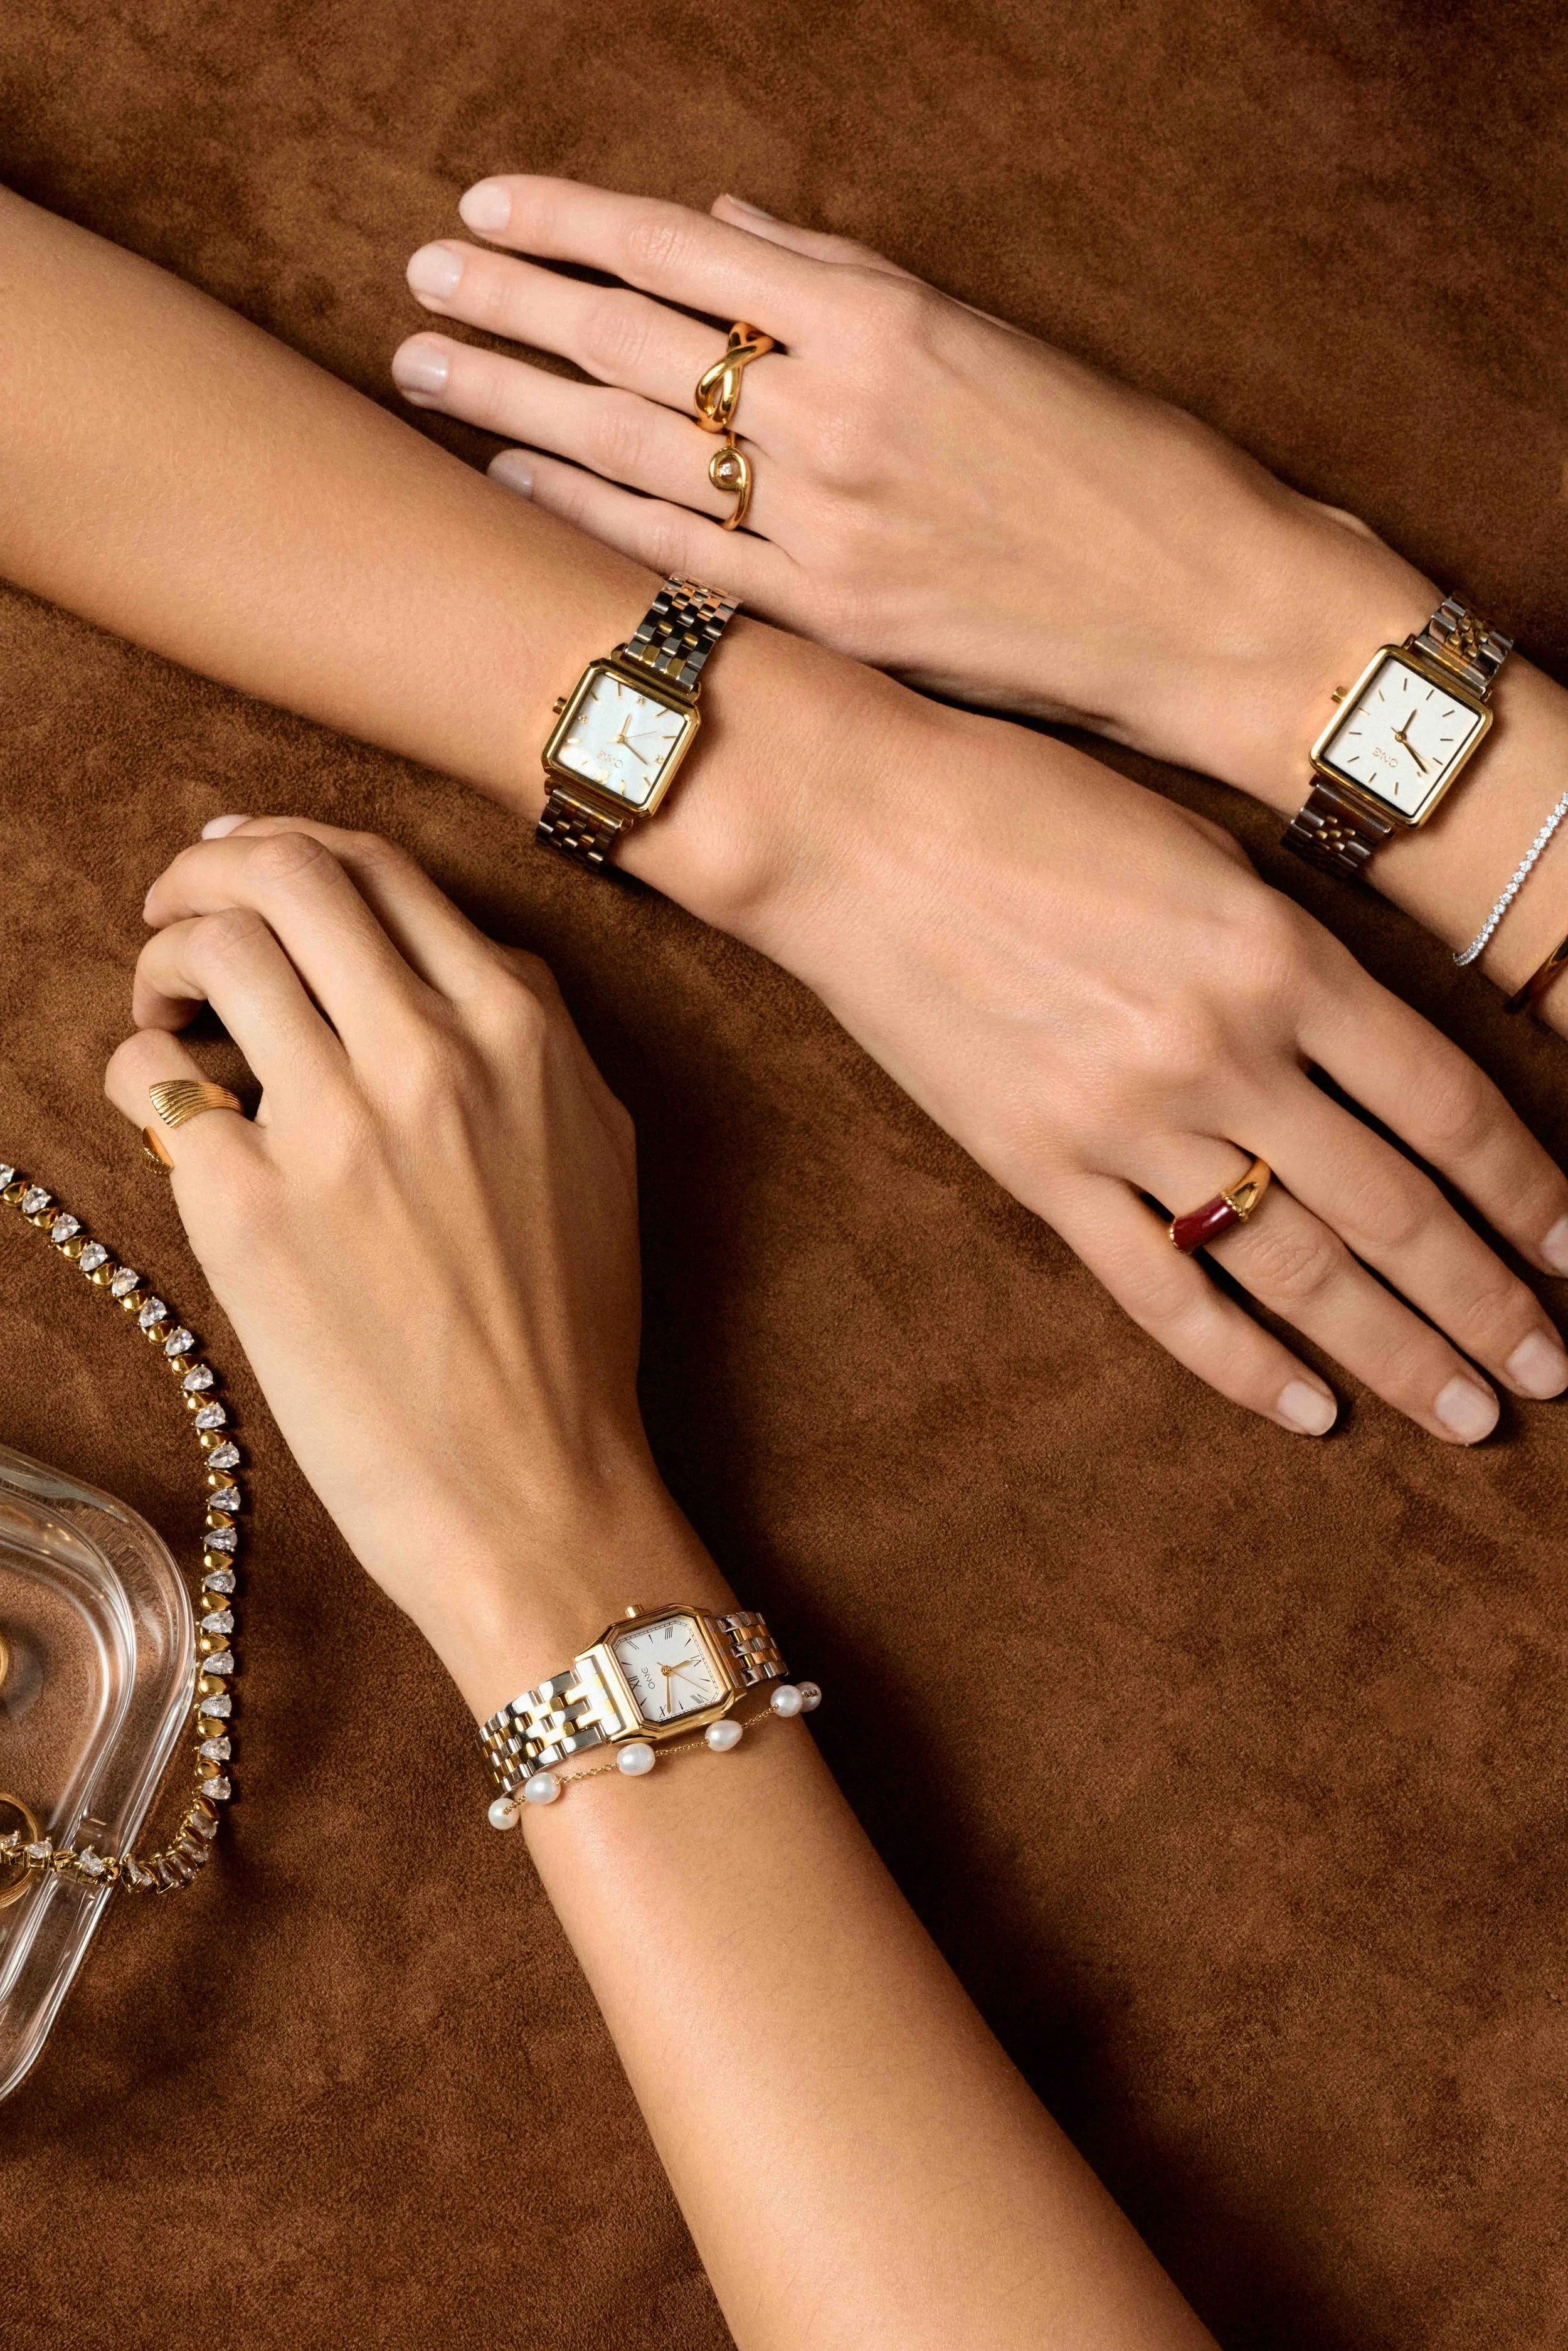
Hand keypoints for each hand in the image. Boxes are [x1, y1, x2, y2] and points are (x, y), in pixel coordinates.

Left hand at [102, 817, 729, 1718]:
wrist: (535, 1490)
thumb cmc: (570, 1337)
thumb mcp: (596, 1152)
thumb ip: (532, 1039)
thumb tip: (448, 968)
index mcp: (521, 1033)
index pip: (381, 871)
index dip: (291, 847)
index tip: (246, 865)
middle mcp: (431, 1055)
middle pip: (286, 873)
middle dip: (207, 867)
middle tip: (174, 910)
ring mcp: (336, 1129)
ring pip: (214, 951)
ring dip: (164, 955)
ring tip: (167, 1010)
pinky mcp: (249, 1212)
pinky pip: (154, 1081)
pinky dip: (142, 1071)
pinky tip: (169, 1119)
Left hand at [390, 175, 1425, 808]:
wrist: (1196, 603)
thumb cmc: (1111, 463)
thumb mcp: (991, 338)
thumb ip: (849, 286)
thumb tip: (727, 241)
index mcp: (884, 322)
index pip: (680, 260)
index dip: (570, 227)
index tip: (486, 208)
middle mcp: (840, 415)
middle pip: (631, 348)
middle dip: (512, 306)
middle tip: (420, 281)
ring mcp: (828, 523)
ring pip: (633, 450)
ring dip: (516, 402)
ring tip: (426, 367)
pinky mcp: (834, 617)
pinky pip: (679, 557)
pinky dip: (587, 514)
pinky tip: (512, 482)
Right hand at [720, 708, 1567, 1443]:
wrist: (857, 827)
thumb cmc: (1031, 808)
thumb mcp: (1204, 856)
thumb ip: (1296, 964)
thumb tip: (1377, 1068)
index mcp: (1278, 956)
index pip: (1446, 1105)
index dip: (1529, 1191)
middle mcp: (1222, 1051)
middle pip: (1395, 1208)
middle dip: (1489, 1301)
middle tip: (1551, 1373)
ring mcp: (1127, 1122)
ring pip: (1296, 1266)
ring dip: (1398, 1352)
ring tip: (1471, 1413)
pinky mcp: (1040, 1170)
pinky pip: (1161, 1290)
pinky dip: (1243, 1361)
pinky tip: (1312, 1412)